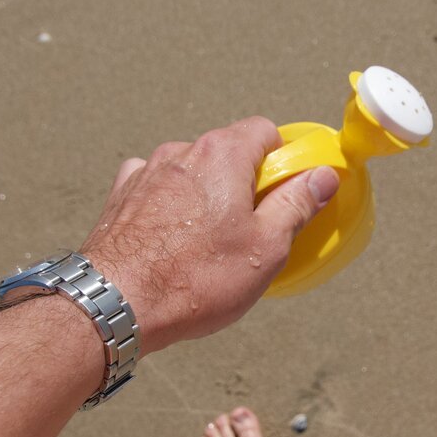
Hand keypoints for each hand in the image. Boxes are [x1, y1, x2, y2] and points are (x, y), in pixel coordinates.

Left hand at [80, 117, 339, 354]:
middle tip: (253, 230)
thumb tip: (321, 177)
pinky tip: (173, 239)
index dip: (283, 161)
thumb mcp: (266, 247)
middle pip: (228, 152)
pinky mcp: (121, 196)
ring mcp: (147, 171)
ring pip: (192, 172)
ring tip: (208, 244)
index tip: (289, 194)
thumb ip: (296, 204)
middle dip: (246, 183)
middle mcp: (182, 151)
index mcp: (224, 154)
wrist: (116, 304)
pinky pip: (158, 189)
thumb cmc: (193, 278)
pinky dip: (171, 206)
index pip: (266, 132)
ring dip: (207, 196)